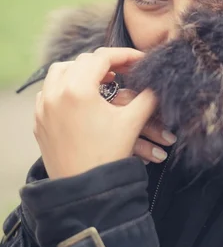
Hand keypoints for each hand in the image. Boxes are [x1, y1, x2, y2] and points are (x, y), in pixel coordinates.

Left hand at [33, 48, 170, 178]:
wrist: (84, 191)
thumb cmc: (107, 157)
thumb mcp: (132, 123)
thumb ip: (148, 97)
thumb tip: (159, 83)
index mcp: (78, 89)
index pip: (102, 58)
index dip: (125, 55)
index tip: (140, 60)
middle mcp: (55, 94)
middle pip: (81, 61)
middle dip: (105, 63)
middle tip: (124, 70)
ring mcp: (43, 108)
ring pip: (59, 73)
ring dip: (81, 71)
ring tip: (102, 81)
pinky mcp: (39, 122)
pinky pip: (48, 93)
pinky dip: (64, 87)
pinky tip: (82, 98)